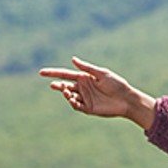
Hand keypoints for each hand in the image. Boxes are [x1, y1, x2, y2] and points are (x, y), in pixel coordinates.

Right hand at [40, 58, 157, 129]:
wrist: (126, 99)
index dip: (53, 73)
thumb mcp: (102, 73)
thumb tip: (72, 59)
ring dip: (66, 94)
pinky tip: (73, 99)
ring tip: (66, 91)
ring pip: (69, 96)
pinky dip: (72, 103)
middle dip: (58, 86)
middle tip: (53, 85)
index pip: (65, 74)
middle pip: (65, 86)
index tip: (41, 72)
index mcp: (84, 77)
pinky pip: (76, 106)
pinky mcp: (88, 108)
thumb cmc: (116, 83)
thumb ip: (87, 68)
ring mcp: (85, 98)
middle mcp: (83, 87)